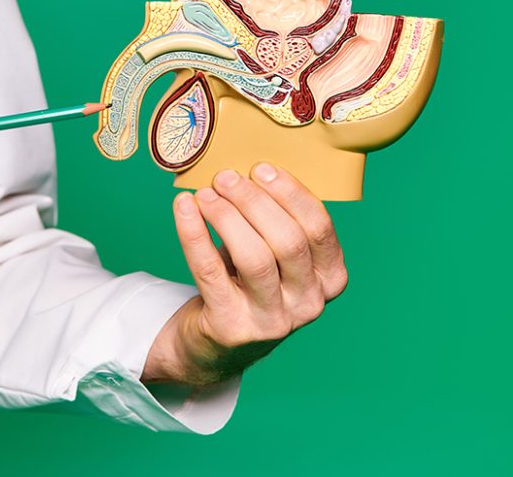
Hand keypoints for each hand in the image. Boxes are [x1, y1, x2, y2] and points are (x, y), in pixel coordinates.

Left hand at [142, 163, 347, 385]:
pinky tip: (182, 207)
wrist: (218, 344)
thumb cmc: (249, 284)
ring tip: (206, 193)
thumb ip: (273, 220)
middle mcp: (309, 303)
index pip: (319, 229)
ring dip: (227, 216)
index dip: (291, 193)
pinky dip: (194, 233)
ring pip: (254, 258)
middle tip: (225, 177)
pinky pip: (210, 272)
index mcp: (330, 278)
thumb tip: (244, 168)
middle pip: (288, 241)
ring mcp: (273, 320)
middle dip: (254, 201)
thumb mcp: (275, 256)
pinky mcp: (232, 327)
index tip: (261, 168)